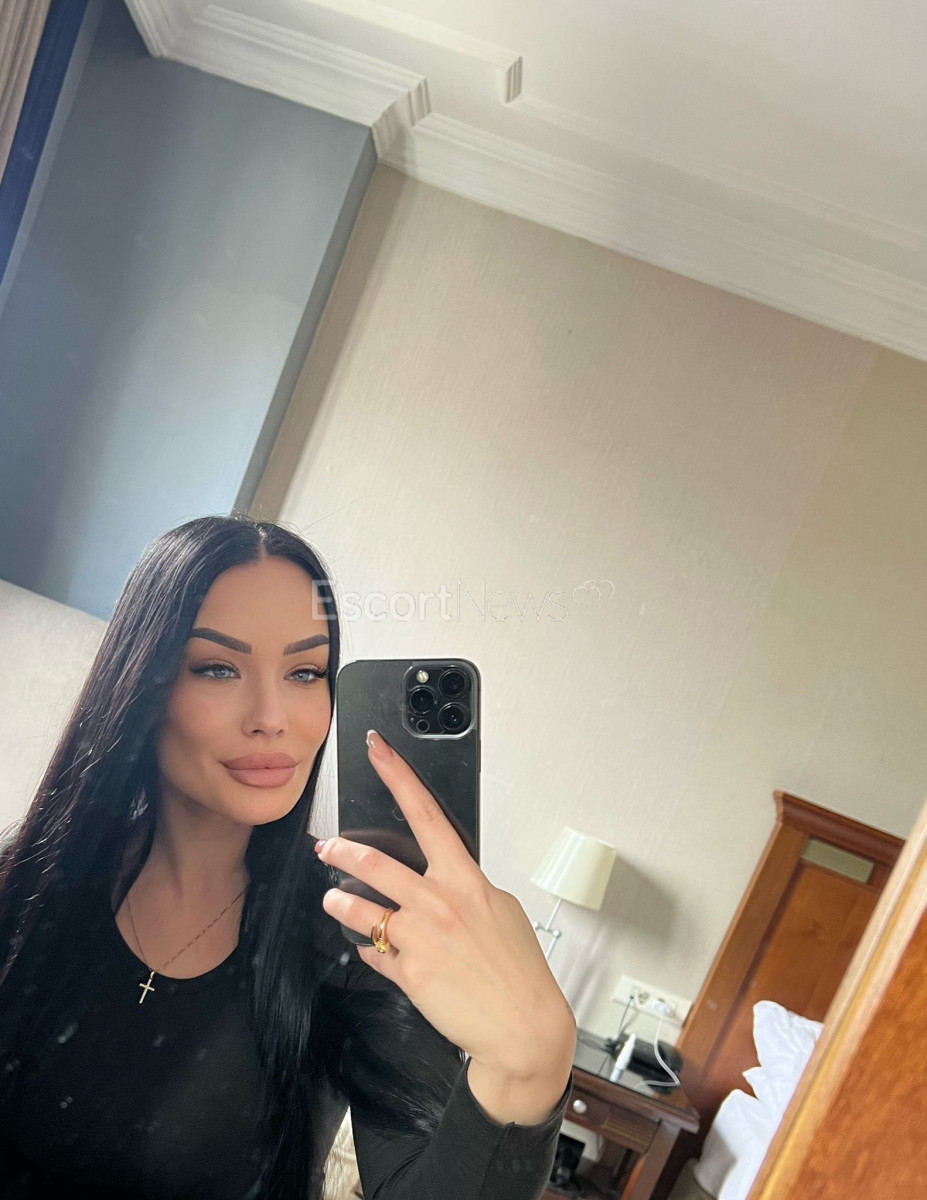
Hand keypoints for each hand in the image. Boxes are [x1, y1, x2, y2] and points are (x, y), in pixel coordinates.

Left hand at [316, 731, 576, 1096]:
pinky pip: (375, 954)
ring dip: (341, 901)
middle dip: (343, 850)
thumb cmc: (518, 971)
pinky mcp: (408, 973)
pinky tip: (374, 951)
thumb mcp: (501, 912)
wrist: (523, 1027)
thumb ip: (466, 891)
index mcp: (466, 880)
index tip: (378, 751)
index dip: (399, 777)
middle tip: (326, 846)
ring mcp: (420, 938)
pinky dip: (372, 950)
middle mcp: (439, 902)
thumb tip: (443, 882)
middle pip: (376, 862)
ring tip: (333, 898)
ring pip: (361, 908)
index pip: (427, 814)